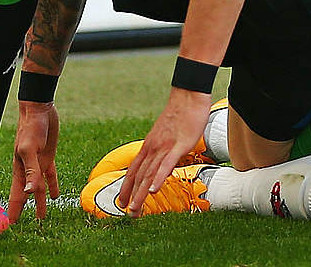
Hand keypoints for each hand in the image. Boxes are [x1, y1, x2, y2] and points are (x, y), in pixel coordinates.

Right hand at [9, 100, 59, 222]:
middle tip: (23, 225)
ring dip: (39, 201)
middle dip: (24, 209)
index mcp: (20, 169)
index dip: (14, 209)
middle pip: (26, 194)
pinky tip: (55, 195)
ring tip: (41, 216)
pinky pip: (49, 175)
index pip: (17, 195)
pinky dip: (52, 185)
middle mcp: (28, 169)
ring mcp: (38, 163)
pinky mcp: (48, 156)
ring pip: (38, 187)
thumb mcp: (30, 150)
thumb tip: (30, 192)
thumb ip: (31, 171)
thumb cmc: (31, 128)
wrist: (39, 110)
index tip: (11, 224)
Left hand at [117, 88, 210, 215]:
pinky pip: (165, 165)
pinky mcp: (177, 146)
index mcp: (149, 146)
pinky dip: (158, 179)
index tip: (122, 202)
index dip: (127, 188)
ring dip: (140, 194)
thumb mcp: (168, 135)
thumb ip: (164, 150)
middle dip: (132, 196)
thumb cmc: (181, 115)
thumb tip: (165, 165)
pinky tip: (152, 191)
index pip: (134, 171)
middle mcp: (152, 148)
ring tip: (135, 210)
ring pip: (149, 174)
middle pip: (139, 176)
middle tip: (128, 214)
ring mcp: (163, 147)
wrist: (188, 96)